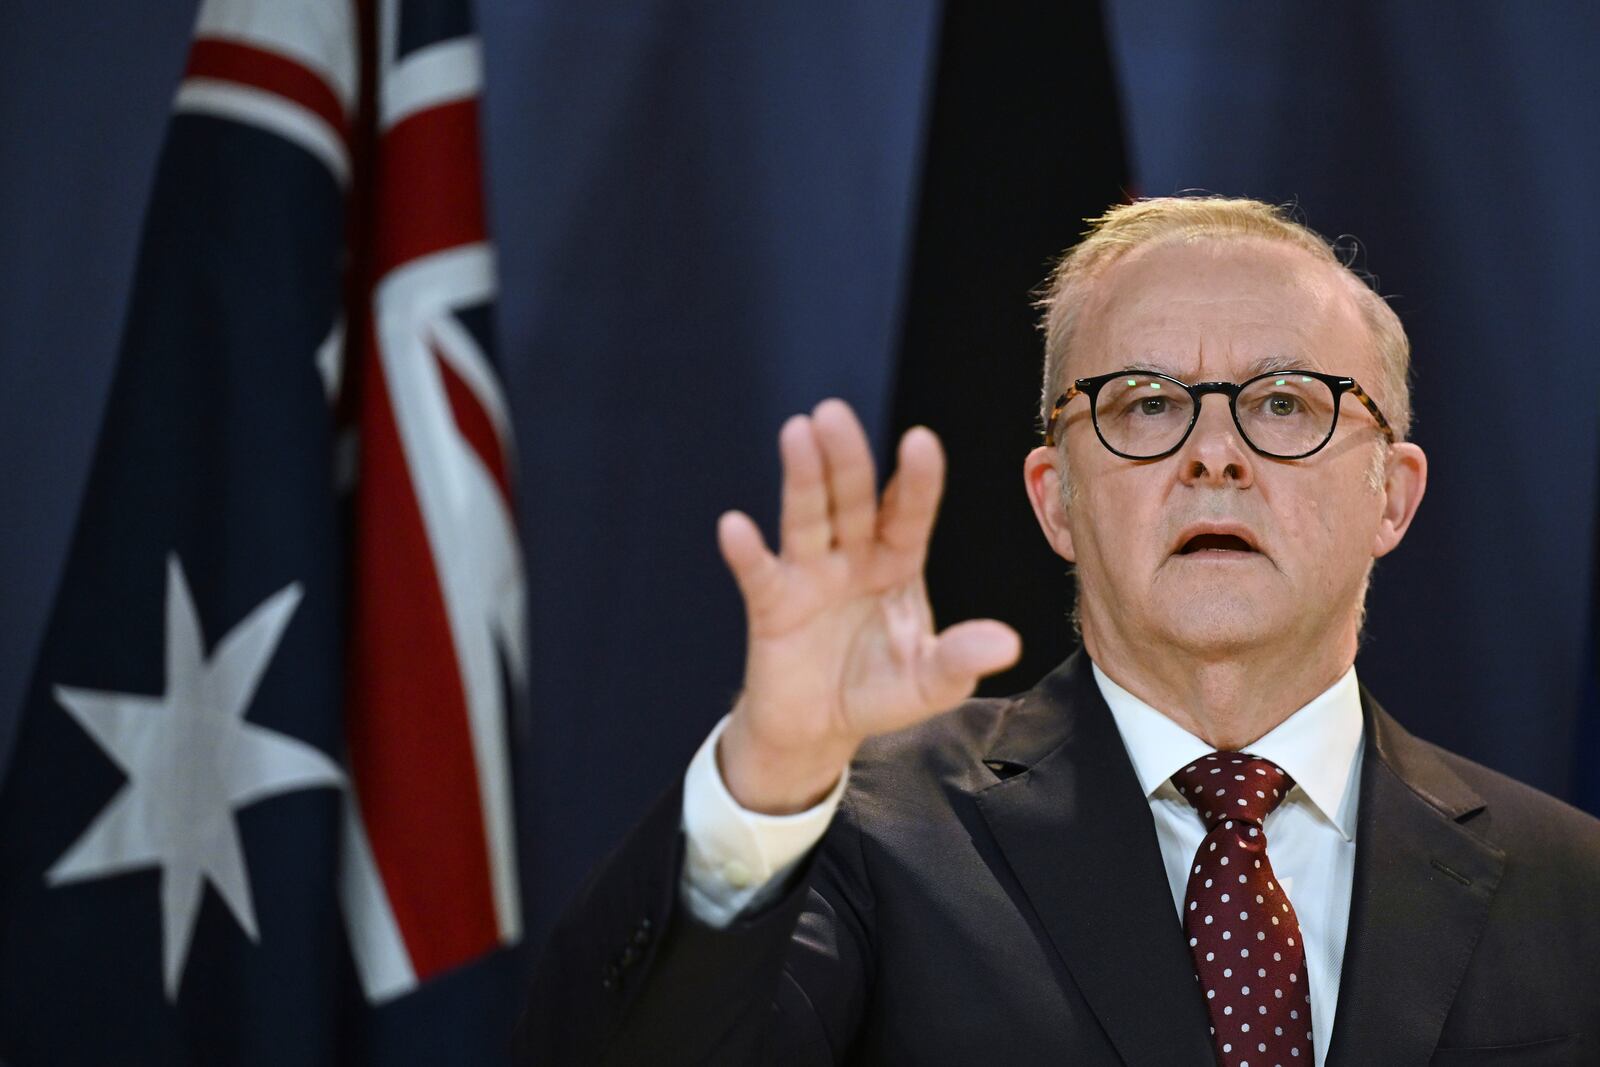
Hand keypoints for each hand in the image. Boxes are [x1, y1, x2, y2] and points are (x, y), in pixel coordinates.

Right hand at [715, 398, 1021, 813]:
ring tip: (797, 433)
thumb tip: (1008, 645)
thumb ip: (960, 660)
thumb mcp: (928, 685)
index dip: (915, 480)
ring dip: (802, 477)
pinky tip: (735, 527)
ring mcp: (809, 575)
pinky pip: (760, 574)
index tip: (920, 441)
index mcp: (898, 562)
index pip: (909, 513)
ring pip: (807, 518)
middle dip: (846, 458)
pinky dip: (747, 553)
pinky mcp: (771, 605)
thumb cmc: (878, 692)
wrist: (818, 730)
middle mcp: (853, 557)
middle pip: (851, 499)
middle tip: (834, 415)